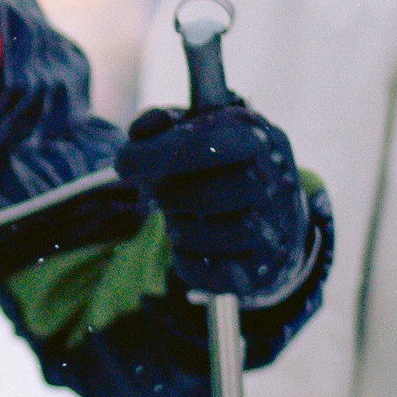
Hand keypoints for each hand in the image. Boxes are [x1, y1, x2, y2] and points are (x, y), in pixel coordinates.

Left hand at [113, 102, 311, 299]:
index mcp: (259, 139)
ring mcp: (274, 230)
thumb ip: (166, 123)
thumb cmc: (222, 171)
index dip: (157, 153)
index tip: (122, 164)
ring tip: (182, 217)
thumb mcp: (201, 134)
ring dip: (179, 228)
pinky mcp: (263, 270)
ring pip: (206, 236)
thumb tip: (143, 130)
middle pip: (203, 195)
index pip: (208, 143)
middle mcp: (274, 184)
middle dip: (167, 195)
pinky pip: (211, 273)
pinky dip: (188, 261)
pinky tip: (191, 246)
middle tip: (160, 195)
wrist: (275, 222)